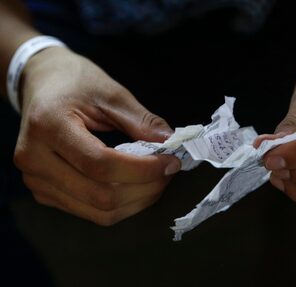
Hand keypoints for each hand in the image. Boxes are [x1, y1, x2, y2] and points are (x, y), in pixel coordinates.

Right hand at [14, 47, 180, 224]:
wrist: (42, 84)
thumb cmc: (75, 83)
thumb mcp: (111, 93)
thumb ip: (141, 121)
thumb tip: (171, 143)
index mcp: (48, 126)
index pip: (101, 164)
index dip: (143, 169)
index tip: (171, 162)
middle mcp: (34, 159)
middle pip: (100, 195)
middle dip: (144, 189)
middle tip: (168, 172)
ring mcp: (36, 180)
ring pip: (98, 212)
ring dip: (136, 201)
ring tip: (156, 180)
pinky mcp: (44, 192)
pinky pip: (90, 212)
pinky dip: (121, 204)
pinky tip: (135, 186)